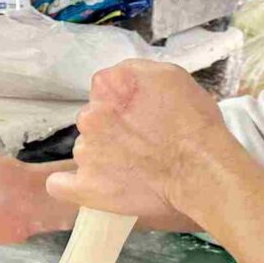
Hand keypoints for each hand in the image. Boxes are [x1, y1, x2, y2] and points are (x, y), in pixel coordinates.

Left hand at [48, 59, 227, 223]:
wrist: (202, 171)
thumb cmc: (197, 126)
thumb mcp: (172, 77)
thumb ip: (137, 75)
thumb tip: (124, 85)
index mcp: (108, 83)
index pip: (105, 91)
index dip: (124, 105)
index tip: (142, 118)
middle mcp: (90, 114)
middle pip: (94, 120)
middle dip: (113, 130)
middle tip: (143, 146)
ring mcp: (85, 150)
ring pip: (87, 150)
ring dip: (103, 157)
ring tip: (136, 170)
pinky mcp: (85, 185)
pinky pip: (61, 185)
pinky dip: (71, 186)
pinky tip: (86, 187)